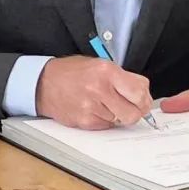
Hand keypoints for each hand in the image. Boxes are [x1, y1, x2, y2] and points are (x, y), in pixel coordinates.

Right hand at [35, 55, 152, 128]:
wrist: (44, 83)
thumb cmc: (71, 72)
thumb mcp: (98, 63)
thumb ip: (121, 77)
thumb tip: (143, 92)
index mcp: (106, 71)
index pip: (139, 92)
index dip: (144, 99)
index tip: (142, 100)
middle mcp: (99, 88)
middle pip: (134, 112)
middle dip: (135, 111)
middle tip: (130, 107)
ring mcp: (91, 107)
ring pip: (120, 121)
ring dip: (117, 115)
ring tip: (103, 103)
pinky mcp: (85, 121)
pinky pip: (106, 126)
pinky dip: (104, 120)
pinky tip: (93, 109)